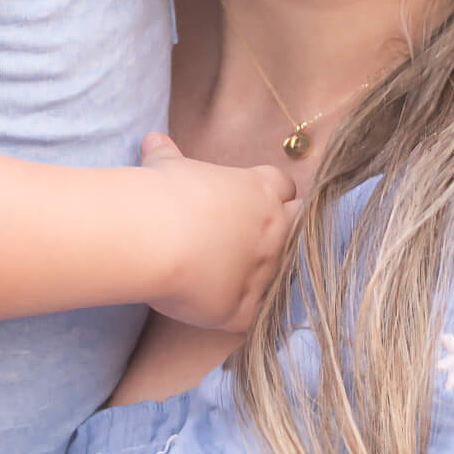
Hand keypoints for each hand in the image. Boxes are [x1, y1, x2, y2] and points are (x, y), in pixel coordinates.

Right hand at [137, 134, 298, 331]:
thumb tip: (153, 140)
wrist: (157, 236)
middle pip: (300, 226)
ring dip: (271, 273)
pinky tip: (231, 309)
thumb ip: (167, 154)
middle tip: (257, 238)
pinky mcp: (249, 306)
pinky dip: (249, 311)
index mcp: (259, 190)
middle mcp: (273, 229)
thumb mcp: (166, 166)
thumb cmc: (163, 193)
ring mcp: (266, 269)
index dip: (272, 194)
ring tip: (242, 276)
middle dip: (286, 230)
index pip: (284, 187)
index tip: (255, 202)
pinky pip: (261, 313)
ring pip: (287, 272)